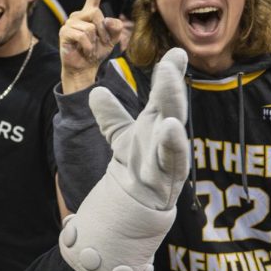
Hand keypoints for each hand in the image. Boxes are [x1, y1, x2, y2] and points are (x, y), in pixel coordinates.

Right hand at [59, 0, 122, 91]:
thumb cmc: (96, 52)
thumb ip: (116, 27)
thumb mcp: (112, 39)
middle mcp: (78, 15)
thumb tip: (109, 20)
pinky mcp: (64, 33)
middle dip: (103, 30)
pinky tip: (84, 50)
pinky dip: (88, 46)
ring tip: (89, 48)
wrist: (84, 68)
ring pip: (90, 27)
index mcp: (89, 13)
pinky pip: (83, 35)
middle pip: (96, 13)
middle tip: (99, 43)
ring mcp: (69, 23)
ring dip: (95, 41)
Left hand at [59, 47, 189, 270]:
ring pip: (173, 139)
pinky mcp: (163, 188)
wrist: (130, 218)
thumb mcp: (121, 142)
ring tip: (171, 91)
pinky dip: (171, 146)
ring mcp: (166, 167)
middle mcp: (163, 145)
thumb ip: (112, 119)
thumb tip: (94, 92)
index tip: (176, 52)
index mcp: (153, 131)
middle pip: (170, 112)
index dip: (167, 76)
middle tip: (174, 61)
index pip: (161, 99)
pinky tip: (169, 127)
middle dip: (172, 88)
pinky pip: (169, 166)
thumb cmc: (133, 176)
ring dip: (173, 115)